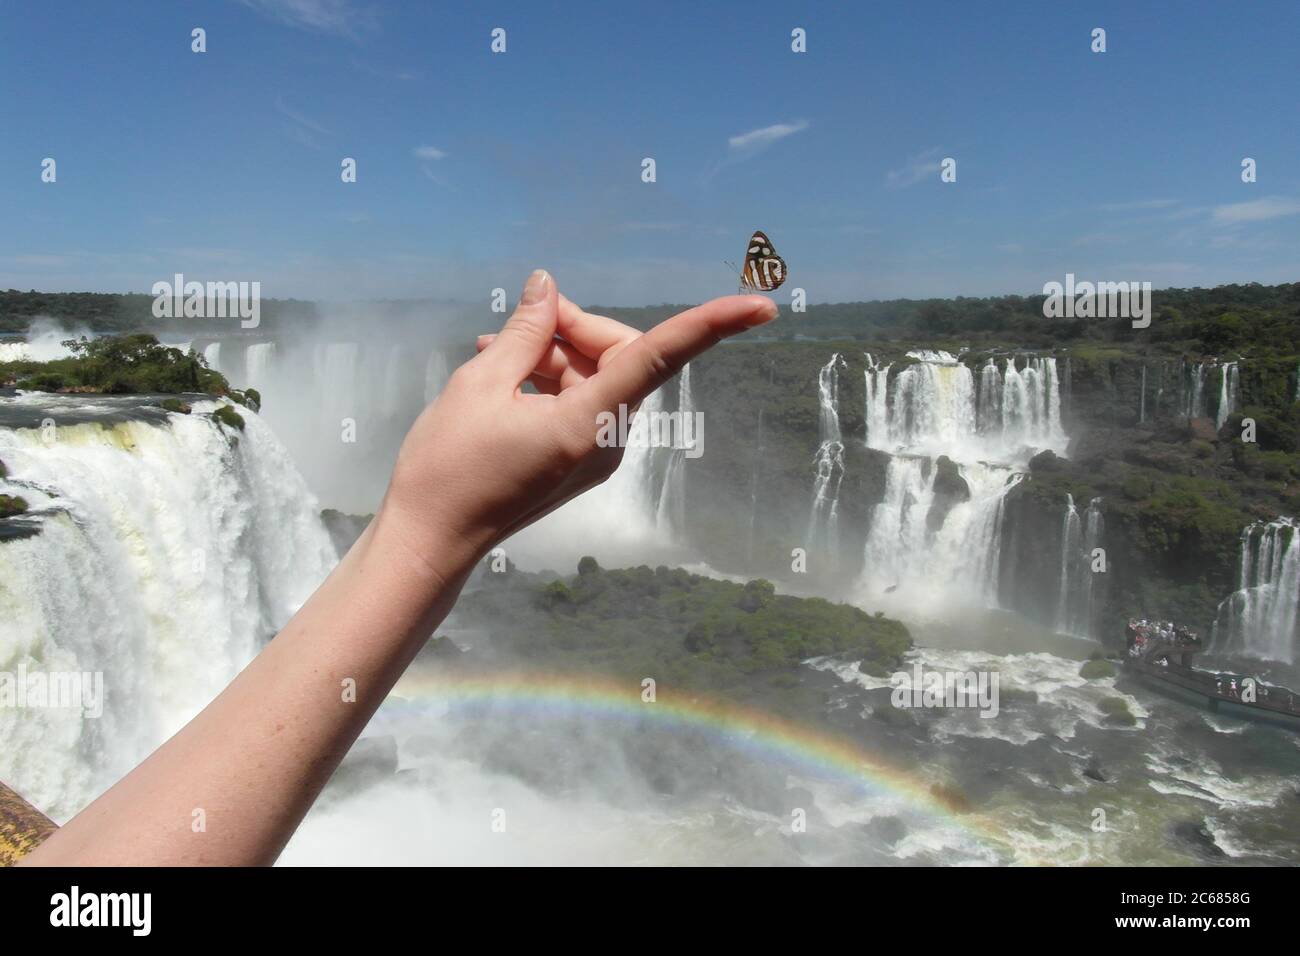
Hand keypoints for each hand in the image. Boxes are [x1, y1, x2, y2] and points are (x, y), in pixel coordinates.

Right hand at [379, 269, 776, 577]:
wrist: (430, 541)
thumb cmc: (448, 467)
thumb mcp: (479, 384)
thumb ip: (523, 332)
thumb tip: (547, 287)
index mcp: (589, 423)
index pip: (660, 358)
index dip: (712, 324)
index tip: (762, 306)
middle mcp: (606, 442)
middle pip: (621, 357)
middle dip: (576, 328)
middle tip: (520, 321)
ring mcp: (596, 456)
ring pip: (597, 378)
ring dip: (554, 354)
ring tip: (491, 349)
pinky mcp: (579, 462)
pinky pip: (582, 403)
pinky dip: (551, 380)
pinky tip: (503, 370)